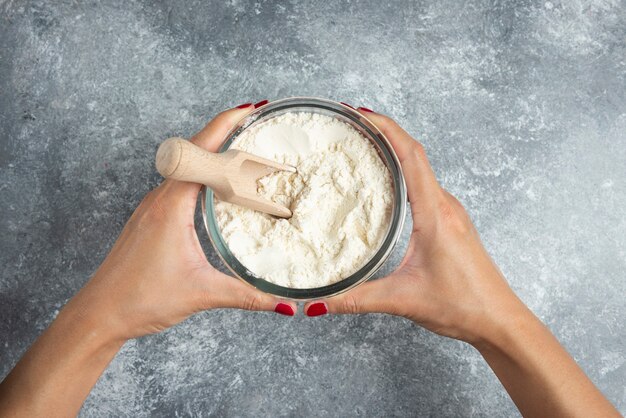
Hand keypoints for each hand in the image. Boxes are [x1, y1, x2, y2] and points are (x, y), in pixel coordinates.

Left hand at [67, 106, 296, 341]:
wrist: (99, 313)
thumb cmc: (139, 298)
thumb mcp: (201, 294)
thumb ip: (246, 295)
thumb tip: (283, 305)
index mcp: (171, 205)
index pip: (201, 151)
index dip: (226, 125)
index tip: (250, 109)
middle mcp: (160, 199)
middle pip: (195, 151)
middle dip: (228, 134)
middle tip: (258, 128)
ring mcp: (154, 207)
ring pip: (187, 167)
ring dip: (214, 155)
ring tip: (244, 153)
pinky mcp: (152, 218)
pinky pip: (180, 184)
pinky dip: (203, 175)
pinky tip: (217, 188)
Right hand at [305, 109, 522, 343]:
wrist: (500, 320)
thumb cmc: (464, 305)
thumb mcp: (403, 300)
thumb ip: (357, 300)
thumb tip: (318, 303)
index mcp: (435, 214)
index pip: (411, 155)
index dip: (386, 128)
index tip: (360, 113)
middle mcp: (445, 205)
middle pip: (414, 153)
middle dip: (383, 132)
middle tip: (351, 123)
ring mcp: (450, 212)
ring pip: (421, 168)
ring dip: (394, 150)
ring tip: (364, 145)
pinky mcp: (450, 222)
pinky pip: (424, 185)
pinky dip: (403, 172)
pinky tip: (386, 182)